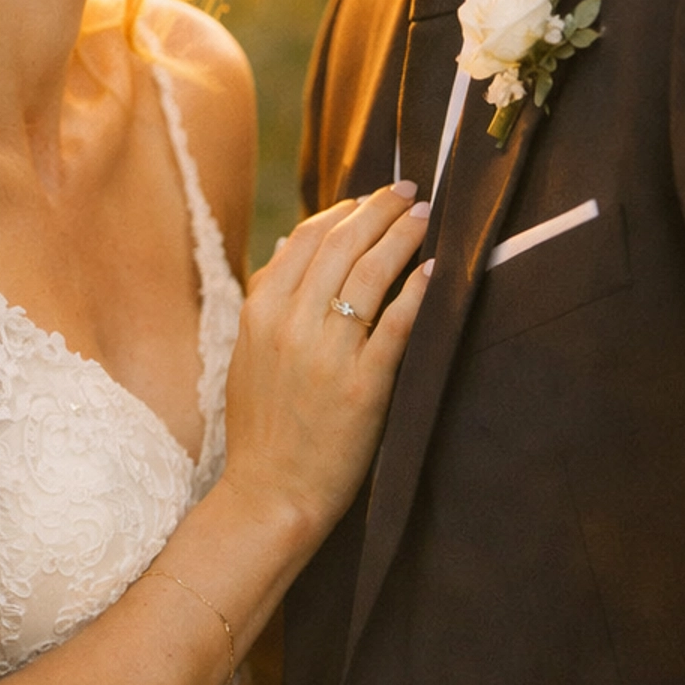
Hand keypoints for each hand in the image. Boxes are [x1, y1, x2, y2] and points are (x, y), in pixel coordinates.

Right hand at [223, 182, 430, 545]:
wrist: (269, 493)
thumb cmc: (262, 427)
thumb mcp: (247, 354)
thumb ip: (268, 299)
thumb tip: (290, 244)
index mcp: (259, 312)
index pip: (307, 238)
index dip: (344, 210)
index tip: (371, 198)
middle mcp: (289, 324)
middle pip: (341, 244)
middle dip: (380, 210)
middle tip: (410, 190)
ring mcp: (325, 354)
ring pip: (369, 274)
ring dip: (402, 237)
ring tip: (426, 217)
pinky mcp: (362, 386)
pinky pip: (395, 325)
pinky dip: (418, 292)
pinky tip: (437, 269)